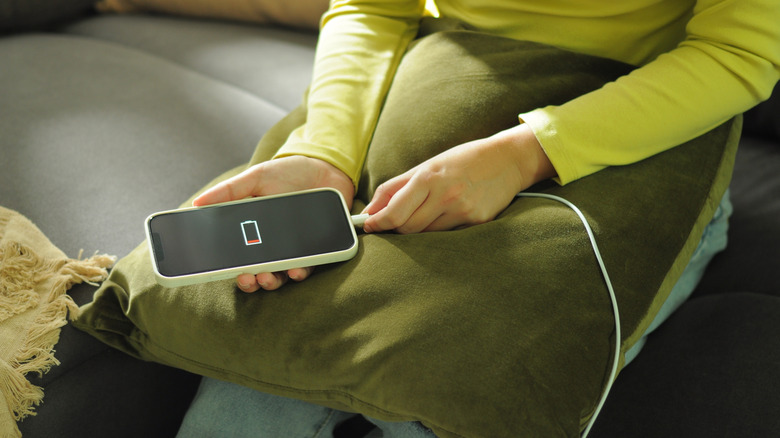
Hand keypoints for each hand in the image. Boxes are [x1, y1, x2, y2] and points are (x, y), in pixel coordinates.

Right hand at [193, 155, 353, 291]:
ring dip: (270, 282)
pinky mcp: (314, 251)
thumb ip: (230, 190)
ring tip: (265, 277)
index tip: (217, 270)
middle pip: (254, 271)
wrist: (327, 169)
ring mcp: (292, 250)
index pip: (235, 254)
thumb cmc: (289, 174)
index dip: (226, 267)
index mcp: (252, 230)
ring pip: (278, 276)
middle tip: (245, 277)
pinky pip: (305, 268)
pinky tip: (294, 270)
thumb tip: (197, 203)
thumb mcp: (257, 177)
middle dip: (248, 281)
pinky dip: (298, 273)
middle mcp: (270, 245)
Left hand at [362, 124, 554, 233]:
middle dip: (395, 227)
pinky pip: (447, 235)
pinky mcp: (477, 222)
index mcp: (429, 178)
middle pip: (407, 228)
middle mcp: (446, 196)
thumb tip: (370, 210)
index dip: (377, 223)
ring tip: (423, 213)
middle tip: (391, 222)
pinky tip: (445, 215)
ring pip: (426, 234)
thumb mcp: (426, 166)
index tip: (368, 225)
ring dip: (417, 229)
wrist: (507, 160)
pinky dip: (438, 229)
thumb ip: (395, 188)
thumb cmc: (462, 160)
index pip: (394, 213)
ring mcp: (463, 211)